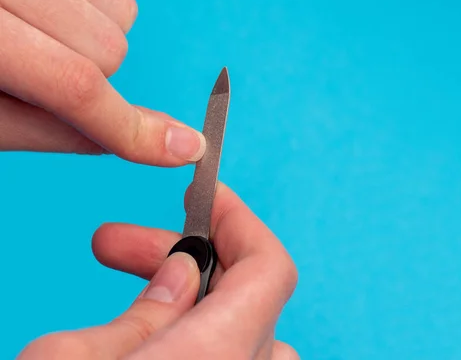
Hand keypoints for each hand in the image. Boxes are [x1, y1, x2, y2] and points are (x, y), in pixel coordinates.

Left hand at [0, 0, 204, 165]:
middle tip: (40, 68)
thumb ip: (46, 129)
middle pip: (109, 44)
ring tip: (37, 27)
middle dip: (89, 72)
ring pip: (117, 4)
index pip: (73, 85)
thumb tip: (122, 139)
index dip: (130, 128)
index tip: (183, 151)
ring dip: (93, 29)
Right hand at [18, 184, 298, 358]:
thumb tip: (187, 272)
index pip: (269, 268)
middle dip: (186, 262)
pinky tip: (155, 347)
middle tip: (115, 246)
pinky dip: (206, 347)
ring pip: (251, 341)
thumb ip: (144, 312)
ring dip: (199, 308)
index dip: (239, 221)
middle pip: (251, 299)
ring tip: (133, 300)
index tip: (205, 195)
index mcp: (214, 358)